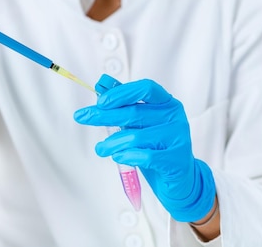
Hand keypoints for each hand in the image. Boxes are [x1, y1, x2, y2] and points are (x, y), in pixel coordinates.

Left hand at [74, 74, 215, 221]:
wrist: (179, 177)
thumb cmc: (157, 145)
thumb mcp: (142, 122)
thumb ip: (125, 102)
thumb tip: (102, 84)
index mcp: (167, 102)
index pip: (145, 88)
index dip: (121, 93)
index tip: (100, 101)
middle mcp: (174, 116)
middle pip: (135, 112)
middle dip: (105, 116)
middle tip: (83, 117)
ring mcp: (178, 137)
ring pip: (137, 136)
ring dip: (113, 143)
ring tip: (101, 149)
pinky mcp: (176, 159)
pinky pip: (146, 156)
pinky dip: (127, 156)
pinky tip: (118, 157)